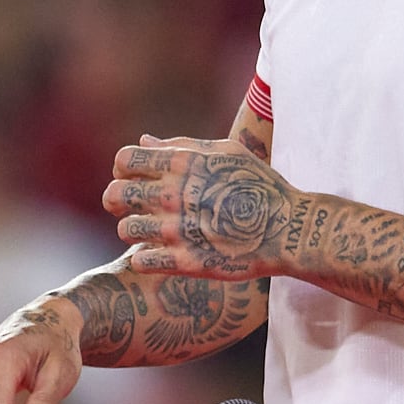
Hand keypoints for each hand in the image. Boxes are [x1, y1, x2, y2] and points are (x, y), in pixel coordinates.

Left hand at [104, 135, 292, 278]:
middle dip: (117, 200)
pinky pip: (141, 260)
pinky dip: (144, 258)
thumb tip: (144, 140)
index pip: (124, 160)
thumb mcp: (227, 153)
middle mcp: (175, 195)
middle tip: (131, 208)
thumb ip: (181, 146)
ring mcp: (179, 230)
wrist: (289, 229)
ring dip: (133, 230)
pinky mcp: (186, 262)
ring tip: (149, 232)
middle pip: (115, 195)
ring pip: (124, 229)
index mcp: (183, 163)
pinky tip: (159, 253)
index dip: (124, 169)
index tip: (135, 178)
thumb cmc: (259, 186)